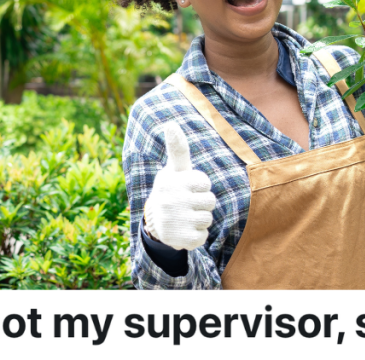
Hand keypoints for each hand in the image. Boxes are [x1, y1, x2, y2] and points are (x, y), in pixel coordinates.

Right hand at [143, 122, 216, 250]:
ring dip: (200, 219)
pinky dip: (197, 235)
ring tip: (186, 216)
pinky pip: (203, 236)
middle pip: (210, 201)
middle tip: (187, 204)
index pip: (205, 182)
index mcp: (170, 181)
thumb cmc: (172, 189)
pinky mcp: (181, 239)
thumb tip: (170, 124)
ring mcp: (175, 221)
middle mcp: (170, 200)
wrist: (155, 222)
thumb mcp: (175, 169)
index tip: (187, 188)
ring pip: (208, 218)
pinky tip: (184, 230)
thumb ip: (177, 148)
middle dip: (202, 203)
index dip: (200, 186)